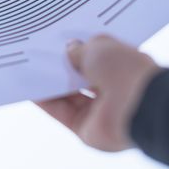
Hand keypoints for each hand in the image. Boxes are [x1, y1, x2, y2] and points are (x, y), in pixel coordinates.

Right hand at [36, 35, 160, 150]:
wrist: (139, 107)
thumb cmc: (125, 71)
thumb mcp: (99, 47)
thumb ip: (80, 48)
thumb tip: (69, 49)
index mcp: (123, 66)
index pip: (97, 56)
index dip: (79, 48)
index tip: (58, 40)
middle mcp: (112, 88)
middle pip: (80, 77)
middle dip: (61, 66)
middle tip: (39, 54)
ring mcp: (99, 110)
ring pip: (68, 96)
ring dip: (50, 84)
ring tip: (30, 68)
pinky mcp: (85, 128)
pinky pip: (61, 112)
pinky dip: (46, 102)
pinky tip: (31, 90)